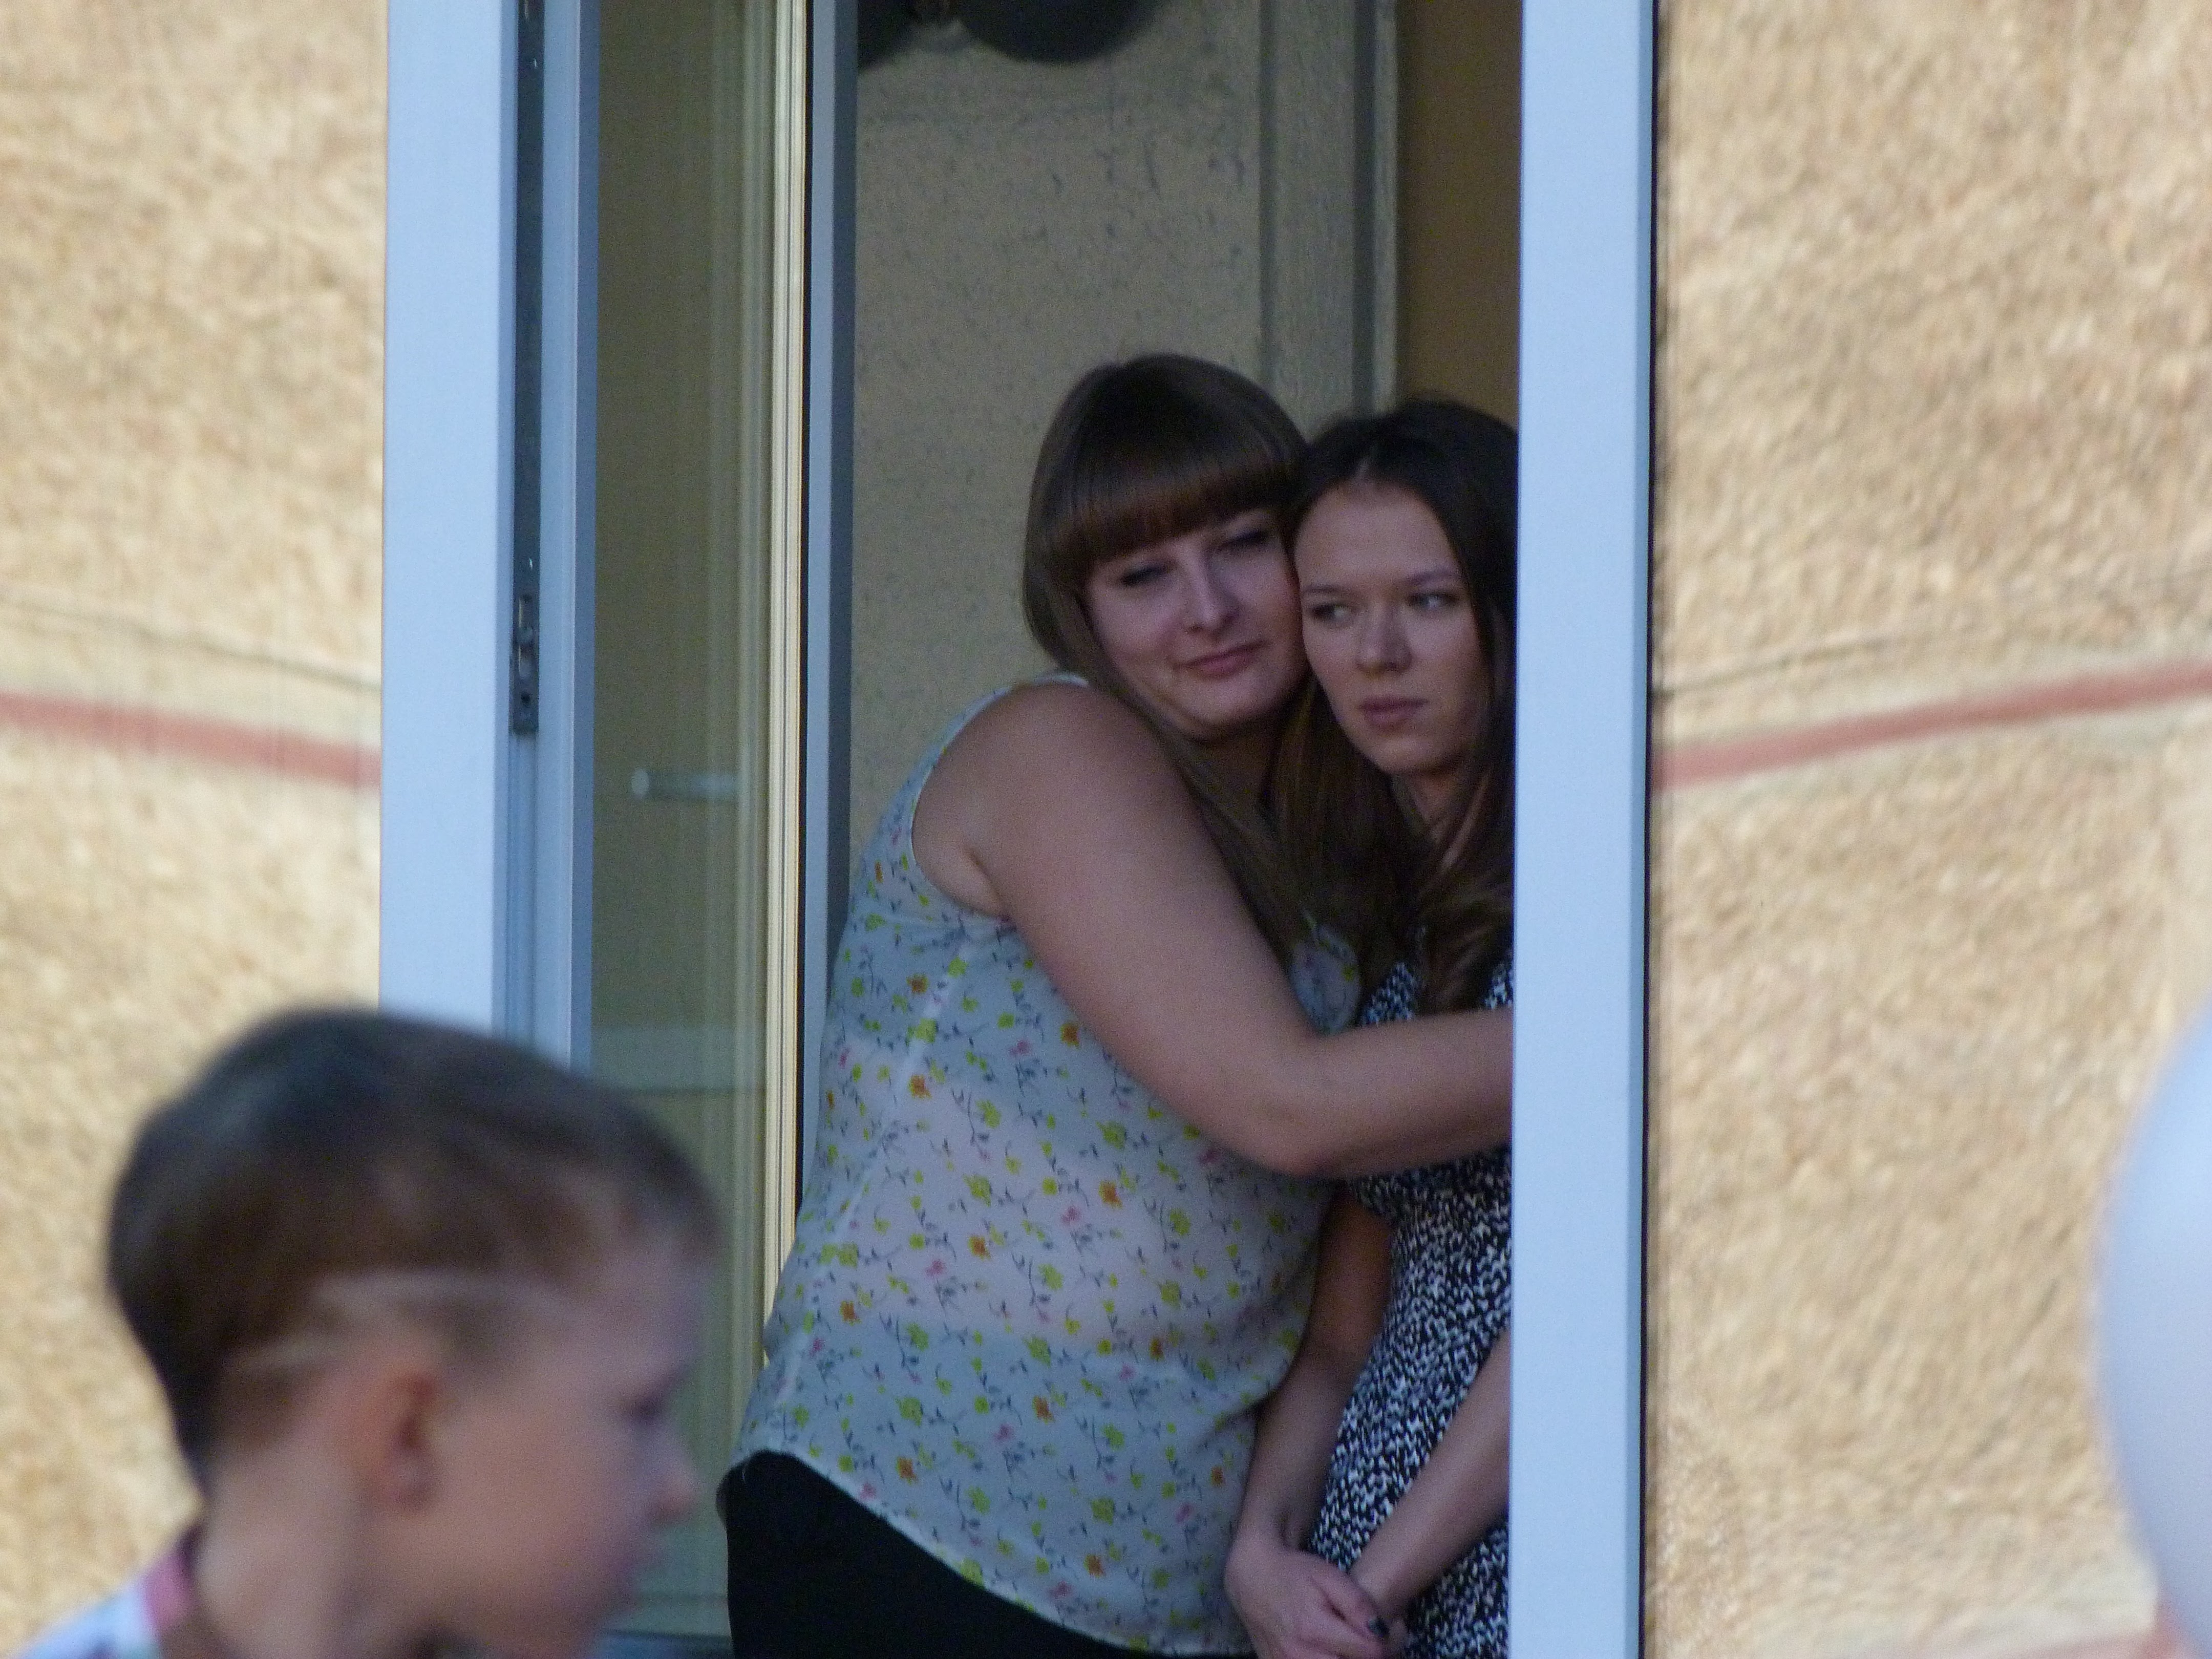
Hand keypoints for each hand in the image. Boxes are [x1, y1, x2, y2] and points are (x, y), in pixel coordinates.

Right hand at [1227, 1533, 1400, 1658]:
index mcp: (1314, 1629)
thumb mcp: (1328, 1576)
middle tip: (1376, 1639)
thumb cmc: (1294, 1573)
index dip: (1391, 1641)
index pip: (1371, 1653)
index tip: (1395, 1628)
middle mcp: (1300, 1656)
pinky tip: (1335, 1650)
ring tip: (1356, 1645)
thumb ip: (1357, 1603)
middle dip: (1373, 1656)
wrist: (1252, 1579)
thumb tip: (1382, 1630)